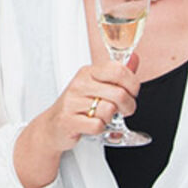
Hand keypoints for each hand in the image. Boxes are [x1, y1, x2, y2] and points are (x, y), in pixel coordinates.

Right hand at [13, 54, 141, 187]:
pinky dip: (99, 128)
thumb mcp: (96, 84)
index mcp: (88, 72)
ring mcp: (73, 102)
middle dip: (128, 106)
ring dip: (111, 118)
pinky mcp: (69, 120)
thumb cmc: (77, 105)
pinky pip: (97, 125)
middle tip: (124, 110)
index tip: (131, 92)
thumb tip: (134, 59)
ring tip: (103, 117)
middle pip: (119, 93)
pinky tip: (92, 125)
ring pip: (109, 110)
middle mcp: (80, 84)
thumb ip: (117, 74)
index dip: (133, 84)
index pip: (118, 70)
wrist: (52, 125)